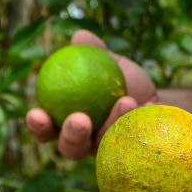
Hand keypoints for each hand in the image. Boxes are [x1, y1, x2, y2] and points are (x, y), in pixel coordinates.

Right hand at [26, 30, 156, 159]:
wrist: (154, 97)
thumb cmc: (122, 81)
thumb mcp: (108, 63)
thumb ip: (92, 53)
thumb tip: (80, 37)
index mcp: (68, 123)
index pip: (46, 129)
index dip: (38, 125)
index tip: (37, 113)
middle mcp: (86, 144)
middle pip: (70, 149)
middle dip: (70, 136)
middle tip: (79, 119)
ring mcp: (110, 153)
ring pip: (105, 147)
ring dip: (111, 125)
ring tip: (123, 101)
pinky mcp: (134, 154)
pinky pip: (133, 140)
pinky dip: (136, 119)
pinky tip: (140, 103)